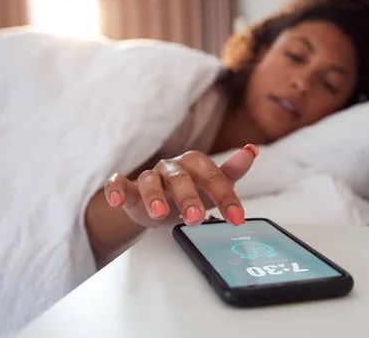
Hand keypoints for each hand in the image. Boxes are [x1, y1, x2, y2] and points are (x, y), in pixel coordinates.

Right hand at [104, 144, 258, 227]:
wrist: (160, 205)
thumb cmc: (190, 191)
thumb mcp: (214, 186)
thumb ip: (232, 171)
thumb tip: (252, 150)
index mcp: (195, 164)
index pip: (213, 177)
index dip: (226, 197)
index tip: (237, 219)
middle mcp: (172, 168)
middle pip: (180, 178)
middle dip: (188, 198)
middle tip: (196, 219)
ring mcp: (149, 177)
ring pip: (149, 180)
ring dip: (153, 195)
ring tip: (160, 213)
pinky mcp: (128, 188)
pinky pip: (118, 183)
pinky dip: (116, 190)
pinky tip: (117, 201)